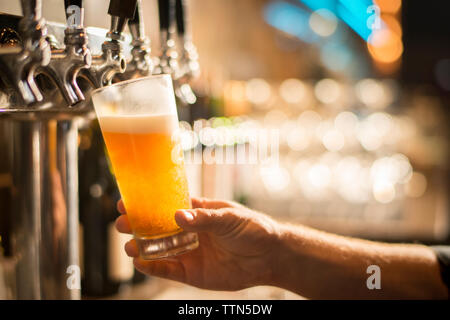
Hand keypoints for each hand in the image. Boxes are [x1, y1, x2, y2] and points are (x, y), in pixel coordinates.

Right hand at [115, 197, 280, 290]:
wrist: (269, 256)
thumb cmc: (252, 228)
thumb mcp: (229, 217)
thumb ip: (204, 218)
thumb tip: (178, 216)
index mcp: (197, 212)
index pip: (166, 205)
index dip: (147, 203)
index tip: (127, 200)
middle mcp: (189, 231)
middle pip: (156, 228)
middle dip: (137, 225)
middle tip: (121, 223)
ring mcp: (189, 252)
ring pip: (158, 249)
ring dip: (141, 246)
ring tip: (129, 244)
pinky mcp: (192, 272)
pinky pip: (168, 269)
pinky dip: (153, 267)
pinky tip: (141, 262)